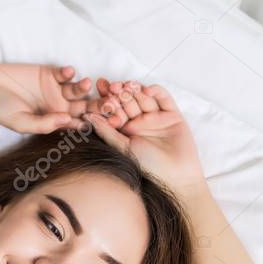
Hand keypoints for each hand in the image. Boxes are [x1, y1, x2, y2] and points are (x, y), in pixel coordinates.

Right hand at [0, 62, 91, 133]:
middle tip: (105, 103)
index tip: (97, 123)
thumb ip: (43, 124)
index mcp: (53, 122)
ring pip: (77, 90)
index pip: (75, 125)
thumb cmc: (0, 109)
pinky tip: (69, 72)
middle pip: (83, 108)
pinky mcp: (50, 73)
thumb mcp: (20, 122)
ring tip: (85, 83)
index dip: (87, 124)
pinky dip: (69, 73)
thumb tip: (67, 121)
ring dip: (83, 88)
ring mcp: (55, 90)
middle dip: (94, 106)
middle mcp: (58, 107)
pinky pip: (65, 74)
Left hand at [82, 81, 205, 192]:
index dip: (108, 99)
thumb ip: (106, 131)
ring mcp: (156, 117)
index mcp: (125, 130)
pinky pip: (163, 98)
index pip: (115, 110)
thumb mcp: (123, 148)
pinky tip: (146, 90)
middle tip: (112, 87)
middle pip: (128, 101)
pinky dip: (155, 91)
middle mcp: (140, 121)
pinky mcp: (172, 114)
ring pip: (143, 97)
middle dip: (120, 93)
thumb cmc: (148, 167)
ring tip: (127, 88)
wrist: (175, 175)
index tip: (99, 88)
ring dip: (135, 90)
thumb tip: (86, 116)